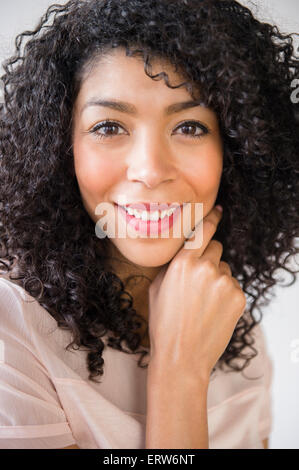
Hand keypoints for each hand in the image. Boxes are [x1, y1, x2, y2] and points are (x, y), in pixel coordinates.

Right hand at [148, 205, 246, 381]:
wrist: (181, 357)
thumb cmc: (163, 324)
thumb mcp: (156, 287)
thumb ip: (172, 265)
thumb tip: (184, 253)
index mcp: (183, 262)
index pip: (203, 230)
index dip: (212, 219)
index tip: (218, 211)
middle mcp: (206, 267)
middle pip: (216, 248)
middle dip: (208, 259)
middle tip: (198, 282)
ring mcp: (225, 282)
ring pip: (225, 269)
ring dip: (217, 279)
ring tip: (204, 303)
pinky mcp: (238, 297)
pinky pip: (233, 286)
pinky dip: (226, 294)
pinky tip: (213, 311)